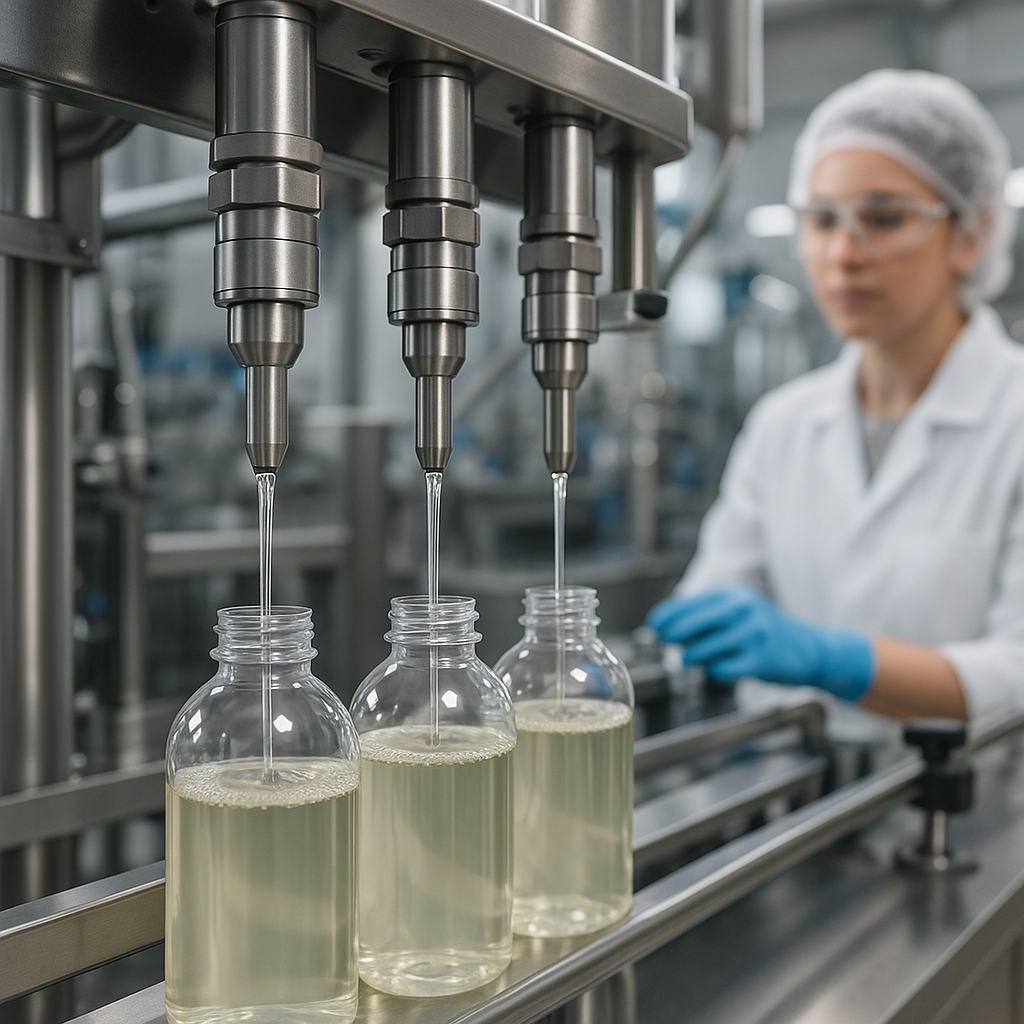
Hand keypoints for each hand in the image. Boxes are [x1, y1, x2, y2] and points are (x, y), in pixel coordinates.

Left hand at [645, 585, 874, 701]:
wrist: (806, 648)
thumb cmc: (760, 630)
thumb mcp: (735, 610)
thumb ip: (702, 615)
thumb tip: (661, 626)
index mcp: (733, 594)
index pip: (689, 603)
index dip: (666, 617)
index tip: (653, 626)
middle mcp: (743, 610)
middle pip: (692, 624)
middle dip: (673, 635)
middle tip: (665, 642)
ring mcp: (753, 634)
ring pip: (703, 650)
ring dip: (692, 656)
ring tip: (691, 657)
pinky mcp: (760, 660)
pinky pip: (721, 670)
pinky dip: (715, 671)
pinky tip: (720, 666)